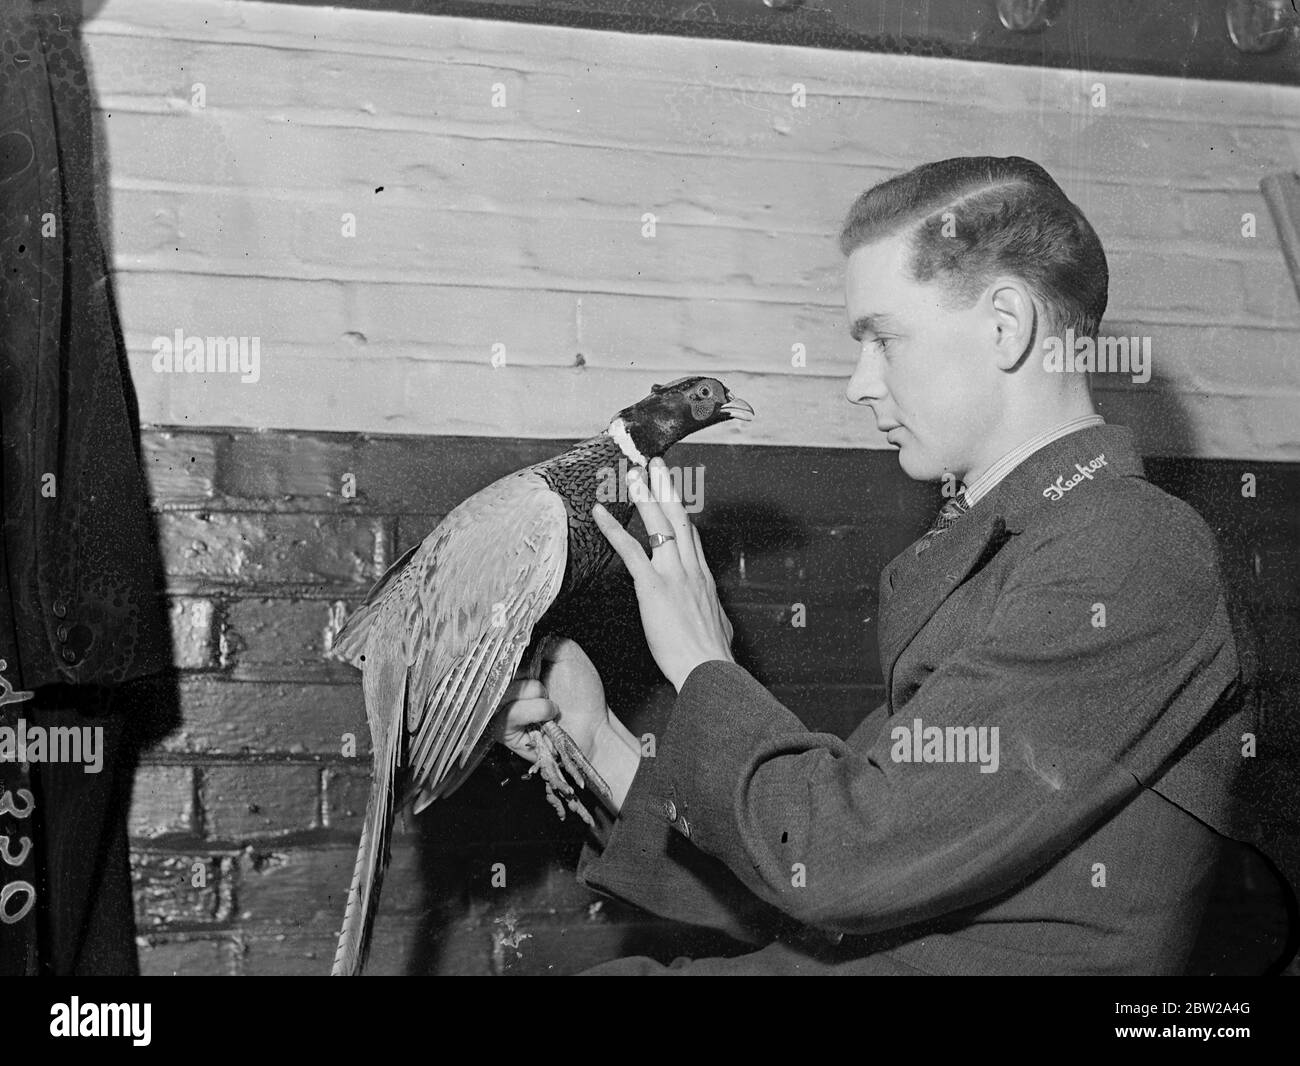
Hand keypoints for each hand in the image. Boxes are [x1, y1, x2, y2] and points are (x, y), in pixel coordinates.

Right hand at [491, 637, 608, 763]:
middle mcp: (506, 688)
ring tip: (550, 700)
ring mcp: (503, 710)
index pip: (497, 654)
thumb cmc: (582, 693)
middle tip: (545, 684)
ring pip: (501, 692)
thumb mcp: (568, 654)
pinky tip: (549, 714)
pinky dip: (534, 710)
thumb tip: (524, 636)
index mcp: (517, 669)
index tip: (529, 656)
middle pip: (495, 672)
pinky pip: (509, 715)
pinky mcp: (506, 733)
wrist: (595, 725)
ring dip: (532, 692)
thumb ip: (546, 641)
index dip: (511, 653)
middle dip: (525, 673)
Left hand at [591, 457, 734, 691]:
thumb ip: (711, 616)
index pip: (692, 536)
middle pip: (678, 518)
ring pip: (659, 524)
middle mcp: (690, 568)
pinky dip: (613, 528)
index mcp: (704, 578)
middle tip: (655, 463)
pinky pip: (629, 550)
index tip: (673, 493)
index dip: (680, 511)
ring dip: (644, 495)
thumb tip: (712, 619)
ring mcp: (673, 574)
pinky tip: (599, 513)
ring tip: (632, 473)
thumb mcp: (719, 628)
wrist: (709, 668)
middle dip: (666, 488)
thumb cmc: (712, 657)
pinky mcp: (653, 586)